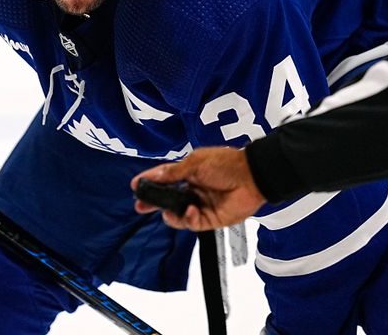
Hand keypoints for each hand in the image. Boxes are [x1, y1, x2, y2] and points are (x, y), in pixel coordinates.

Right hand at [131, 147, 265, 230]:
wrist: (252, 177)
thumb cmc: (226, 164)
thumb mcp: (195, 164)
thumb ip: (172, 173)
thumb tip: (152, 175)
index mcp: (188, 173)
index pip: (164, 179)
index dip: (150, 182)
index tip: (135, 185)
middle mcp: (193, 190)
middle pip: (168, 200)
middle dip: (153, 203)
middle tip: (140, 206)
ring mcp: (201, 205)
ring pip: (178, 214)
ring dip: (171, 214)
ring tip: (169, 211)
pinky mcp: (210, 219)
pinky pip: (193, 223)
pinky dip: (188, 219)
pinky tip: (191, 211)